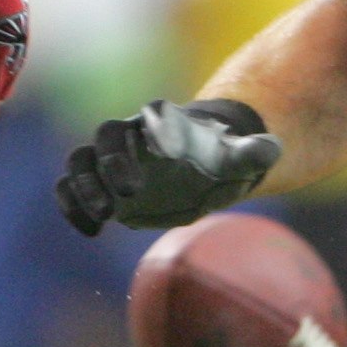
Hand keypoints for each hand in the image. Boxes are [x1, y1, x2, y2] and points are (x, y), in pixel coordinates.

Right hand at [57, 98, 281, 234]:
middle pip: (106, 136)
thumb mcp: (240, 158)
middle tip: (130, 192)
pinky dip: (73, 206)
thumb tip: (274, 147)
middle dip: (112, 161)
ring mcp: (110, 161)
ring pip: (81, 162)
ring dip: (85, 186)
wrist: (201, 171)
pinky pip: (72, 189)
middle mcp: (130, 136)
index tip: (166, 153)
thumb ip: (253, 152)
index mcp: (162, 122)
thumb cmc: (219, 159)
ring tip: (105, 215)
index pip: (149, 115)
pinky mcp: (101, 187)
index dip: (152, 129)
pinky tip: (92, 230)